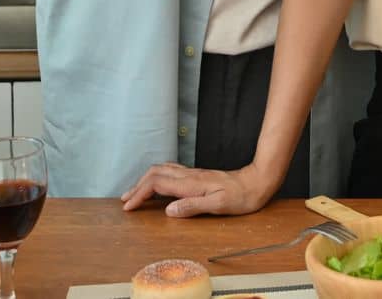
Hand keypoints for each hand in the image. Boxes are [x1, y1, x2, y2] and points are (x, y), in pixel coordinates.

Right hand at [120, 160, 276, 217]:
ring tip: (135, 193)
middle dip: (137, 186)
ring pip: (161, 171)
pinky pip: (170, 173)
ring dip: (145, 181)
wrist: (256, 182)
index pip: (156, 184)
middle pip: (154, 174)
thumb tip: (168, 210)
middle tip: (125, 201)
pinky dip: (156, 178)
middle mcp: (189, 176)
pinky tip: (157, 186)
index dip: (139, 194)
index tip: (128, 207)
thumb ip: (192, 206)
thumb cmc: (240, 196)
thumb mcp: (218, 205)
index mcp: (190, 183)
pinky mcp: (196, 177)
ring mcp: (192, 175)